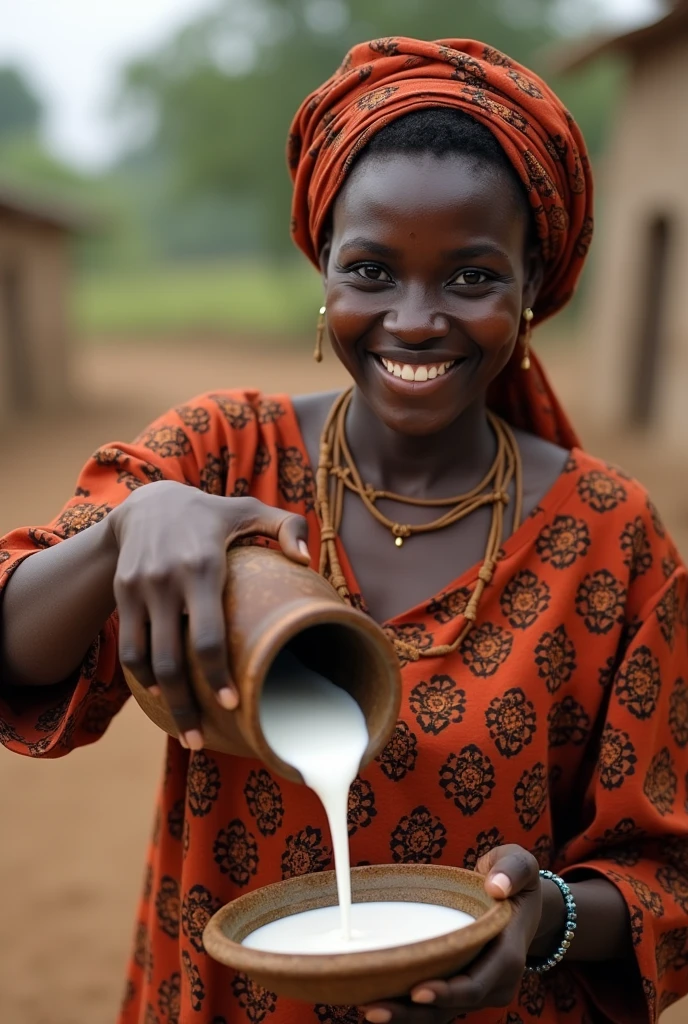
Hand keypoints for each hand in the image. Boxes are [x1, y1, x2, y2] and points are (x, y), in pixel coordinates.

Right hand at [108, 481, 308, 748]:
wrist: (146, 503)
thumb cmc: (211, 513)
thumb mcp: (250, 508)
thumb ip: (287, 526)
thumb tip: (307, 559)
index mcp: (204, 565)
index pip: (207, 635)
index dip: (217, 676)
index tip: (233, 705)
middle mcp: (168, 580)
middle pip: (171, 659)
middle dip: (186, 706)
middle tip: (202, 741)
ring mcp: (141, 588)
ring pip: (145, 661)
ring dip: (163, 702)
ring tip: (185, 731)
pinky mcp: (123, 594)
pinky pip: (129, 647)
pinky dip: (142, 677)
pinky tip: (159, 696)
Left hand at [362, 845, 541, 1023]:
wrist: (519, 901)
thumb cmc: (515, 880)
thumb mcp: (520, 863)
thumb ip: (513, 869)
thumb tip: (497, 886)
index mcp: (508, 955)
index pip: (477, 984)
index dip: (448, 992)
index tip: (417, 991)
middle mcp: (495, 982)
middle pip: (453, 1006)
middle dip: (414, 1012)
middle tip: (375, 1008)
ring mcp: (479, 990)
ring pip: (440, 1013)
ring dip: (405, 1016)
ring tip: (369, 1009)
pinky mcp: (461, 989)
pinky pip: (435, 1007)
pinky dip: (408, 1009)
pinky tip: (378, 1002)